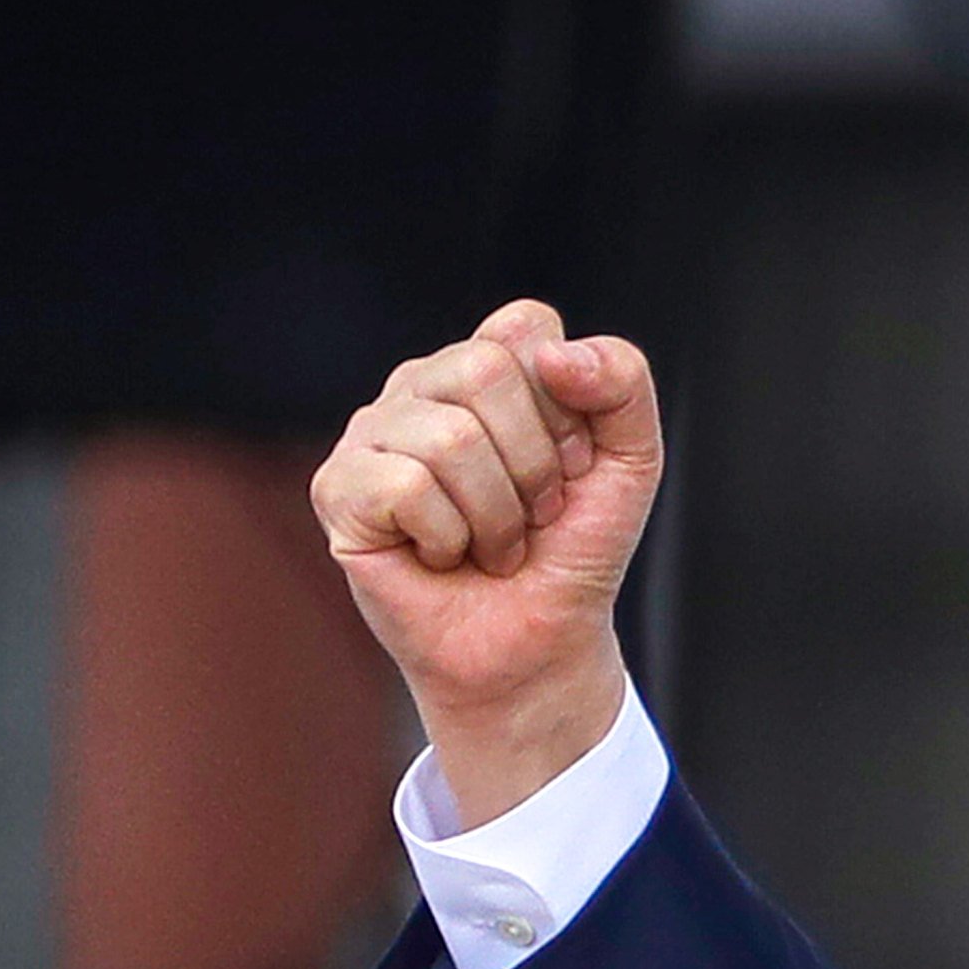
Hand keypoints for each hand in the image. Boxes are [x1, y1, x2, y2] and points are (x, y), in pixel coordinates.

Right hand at [312, 298, 661, 823]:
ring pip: (450, 438)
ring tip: (493, 543)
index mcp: (484, 363)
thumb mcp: (631, 460)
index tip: (571, 463)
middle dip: (533, 462)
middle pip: (483, 370)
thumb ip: (622, 383)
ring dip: (497, 514)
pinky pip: (407, 486)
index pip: (524, 326)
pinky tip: (445, 556)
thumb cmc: (572, 549)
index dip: (565, 405)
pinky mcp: (338, 488)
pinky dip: (450, 538)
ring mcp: (371, 432)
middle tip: (534, 512)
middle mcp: (420, 385)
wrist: (538, 642)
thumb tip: (557, 355)